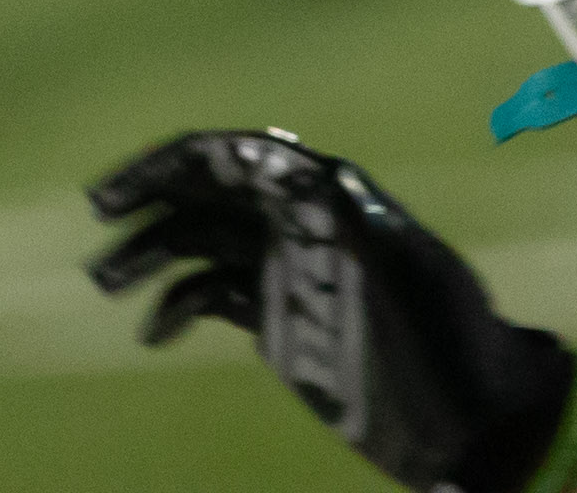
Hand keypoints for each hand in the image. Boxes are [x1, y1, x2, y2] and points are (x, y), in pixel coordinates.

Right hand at [87, 131, 576, 492]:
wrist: (475, 420)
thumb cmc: (451, 340)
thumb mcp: (410, 270)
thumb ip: (353, 216)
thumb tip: (295, 162)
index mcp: (326, 197)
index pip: (237, 157)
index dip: (178, 161)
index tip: (129, 188)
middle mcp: (298, 224)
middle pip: (208, 191)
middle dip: (151, 195)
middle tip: (101, 213)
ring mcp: (285, 271)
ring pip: (198, 242)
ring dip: (149, 252)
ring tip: (104, 279)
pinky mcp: (278, 320)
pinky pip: (209, 295)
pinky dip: (174, 306)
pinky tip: (152, 334)